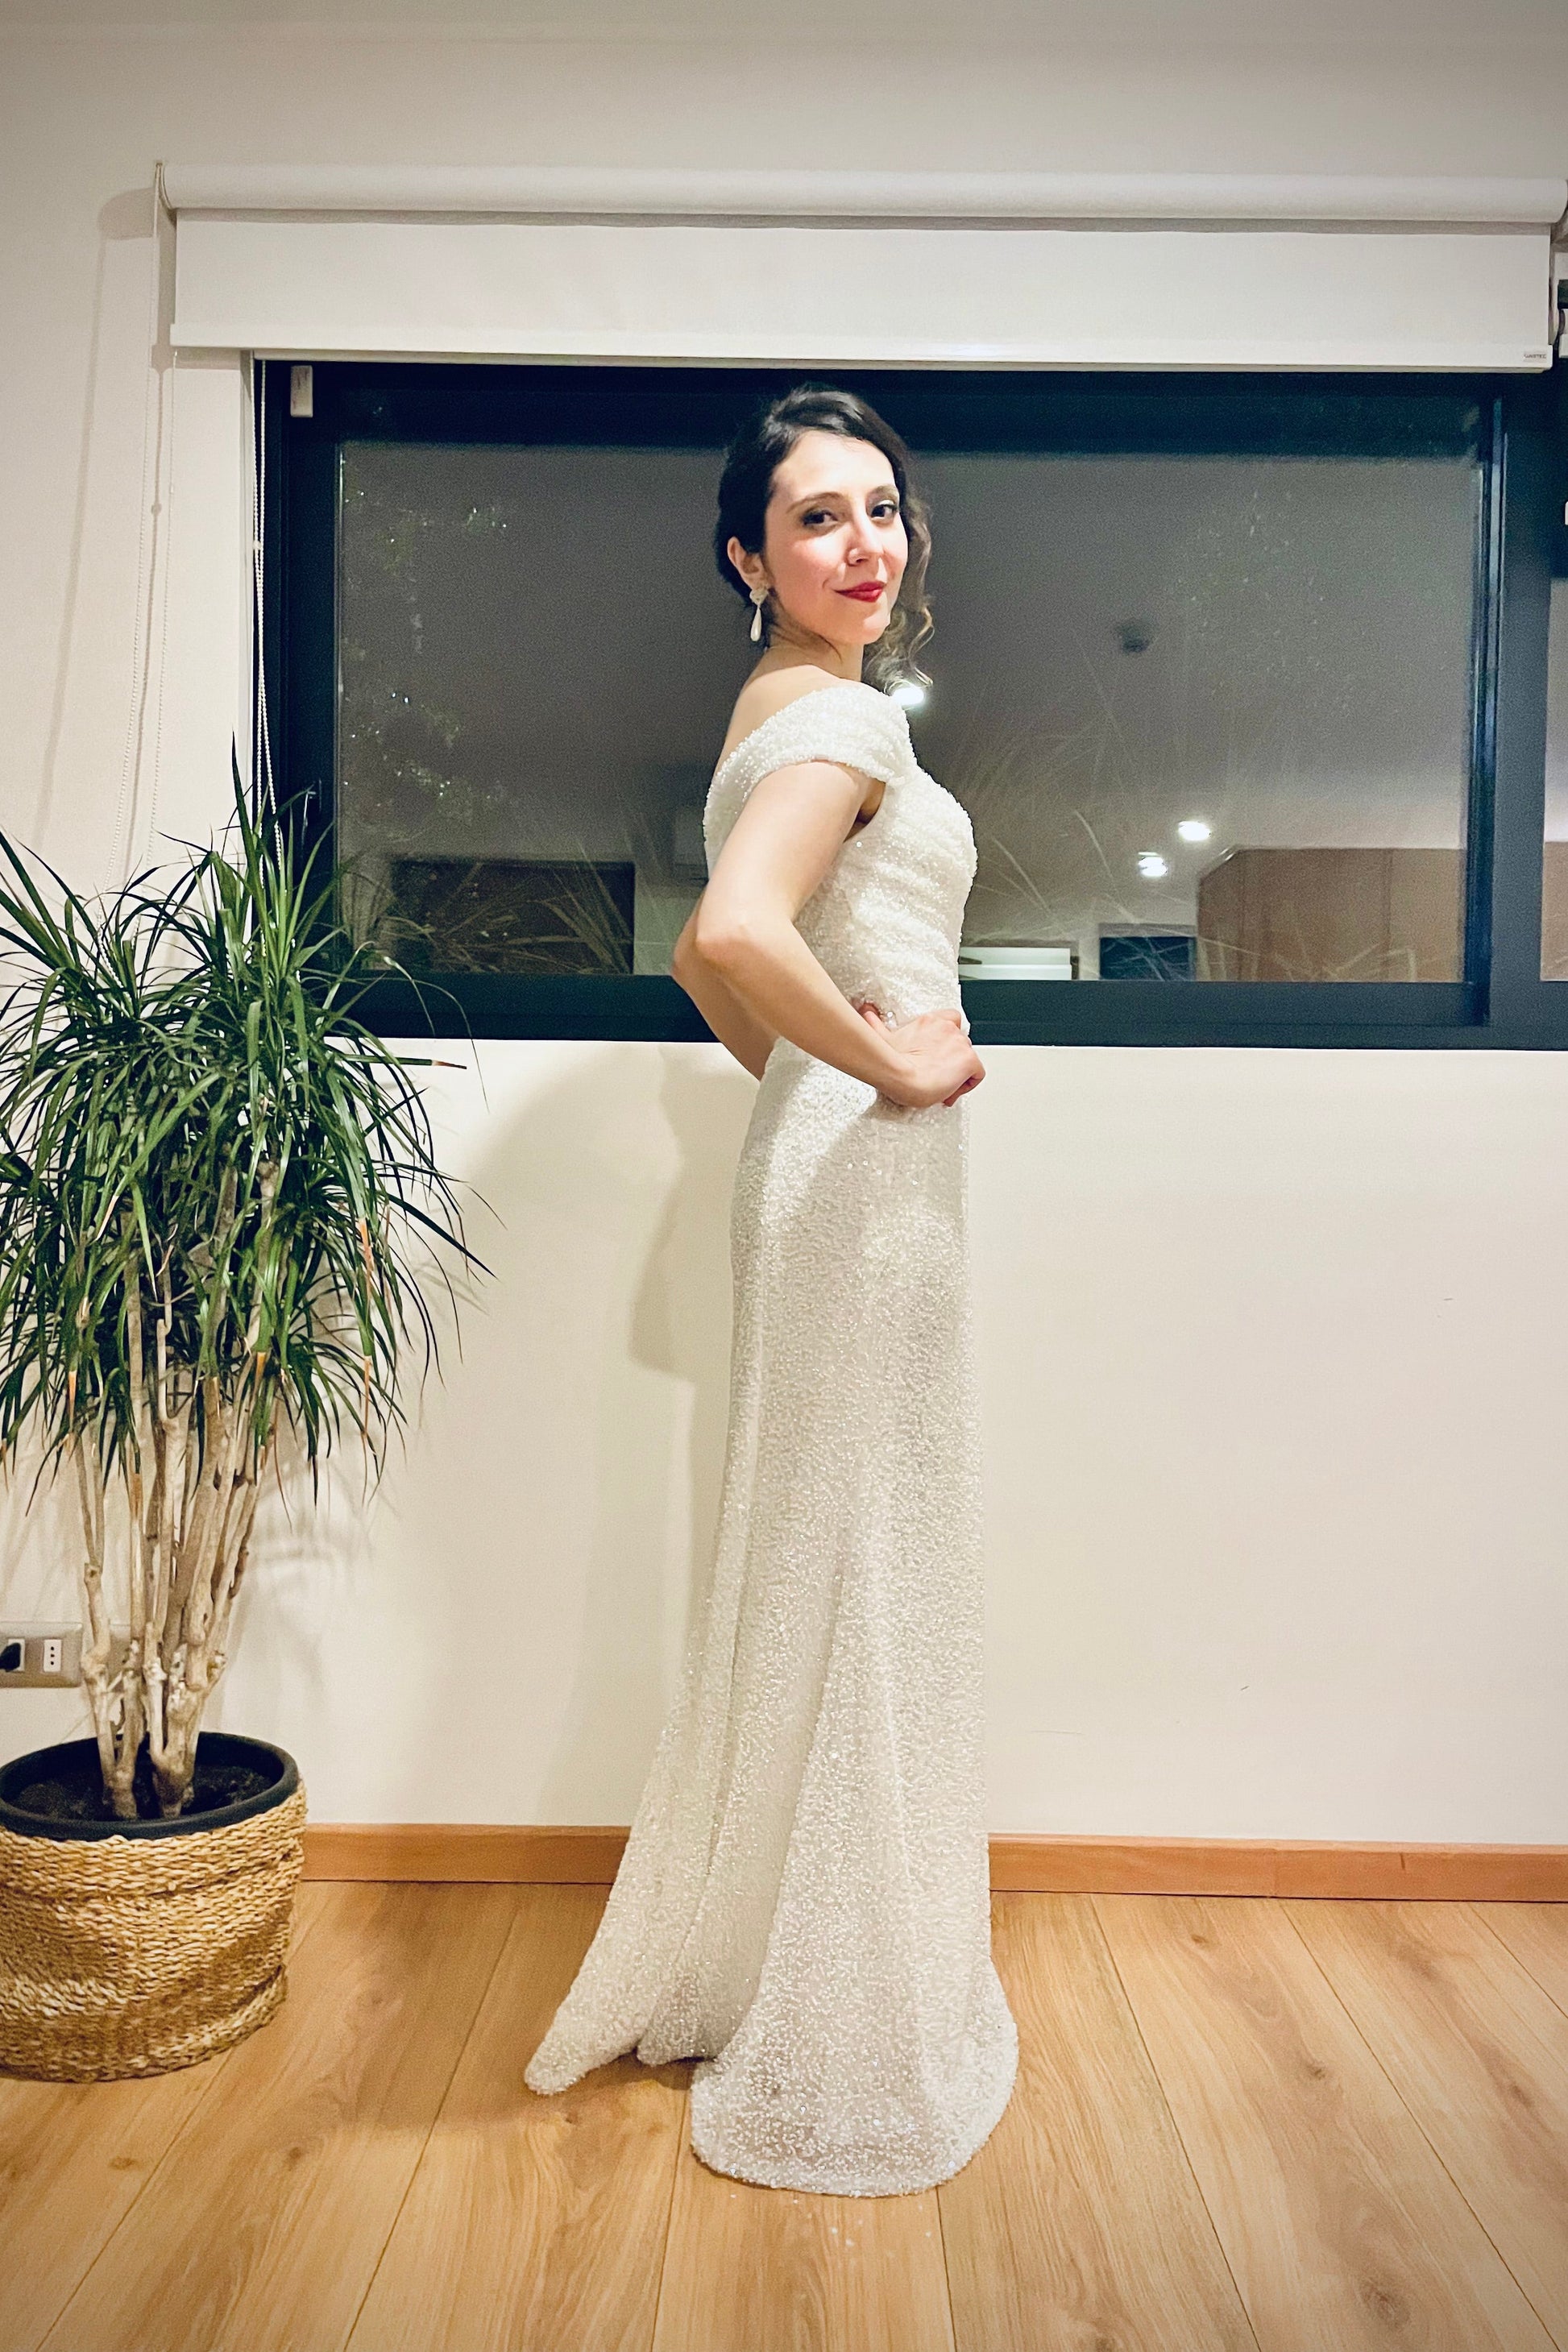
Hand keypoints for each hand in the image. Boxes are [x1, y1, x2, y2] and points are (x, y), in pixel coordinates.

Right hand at [854, 1002, 984, 1108]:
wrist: (899, 1075)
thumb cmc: (891, 1061)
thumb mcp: (882, 1036)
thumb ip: (875, 1022)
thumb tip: (865, 1013)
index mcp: (930, 1021)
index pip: (950, 1020)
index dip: (946, 1039)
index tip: (936, 1054)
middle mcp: (948, 1028)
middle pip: (961, 1043)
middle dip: (951, 1060)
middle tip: (936, 1074)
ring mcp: (960, 1044)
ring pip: (969, 1059)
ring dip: (958, 1073)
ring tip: (942, 1086)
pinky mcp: (969, 1060)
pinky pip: (977, 1074)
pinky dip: (967, 1085)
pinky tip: (951, 1091)